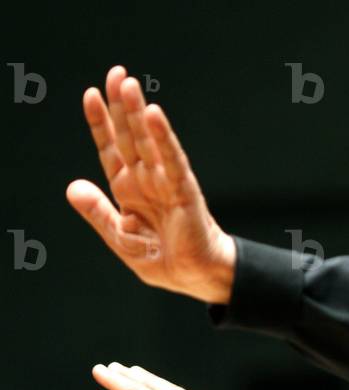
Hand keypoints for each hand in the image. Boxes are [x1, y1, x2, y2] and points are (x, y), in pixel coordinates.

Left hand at [66, 66, 234, 303]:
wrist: (195, 276)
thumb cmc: (163, 259)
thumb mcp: (121, 238)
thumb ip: (99, 213)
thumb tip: (73, 187)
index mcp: (129, 190)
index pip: (111, 150)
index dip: (101, 123)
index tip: (91, 94)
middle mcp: (146, 180)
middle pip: (129, 136)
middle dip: (121, 106)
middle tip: (116, 74)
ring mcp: (165, 182)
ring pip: (148, 141)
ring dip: (137, 112)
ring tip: (128, 83)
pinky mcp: (184, 189)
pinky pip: (171, 158)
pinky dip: (162, 137)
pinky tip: (153, 115)